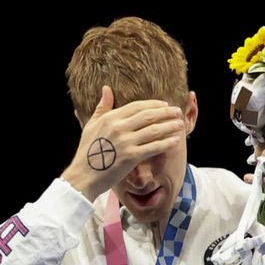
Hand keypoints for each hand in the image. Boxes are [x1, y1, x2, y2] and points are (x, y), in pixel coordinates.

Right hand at [62, 86, 184, 201]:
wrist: (83, 176)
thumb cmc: (87, 151)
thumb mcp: (91, 125)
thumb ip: (101, 107)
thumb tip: (106, 88)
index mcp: (110, 118)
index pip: (137, 106)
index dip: (153, 104)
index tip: (165, 104)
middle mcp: (119, 127)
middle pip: (148, 115)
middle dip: (166, 113)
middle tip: (178, 112)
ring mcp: (126, 142)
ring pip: (154, 130)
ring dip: (170, 126)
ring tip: (180, 124)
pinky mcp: (132, 157)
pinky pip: (154, 147)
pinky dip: (167, 142)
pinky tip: (176, 140)